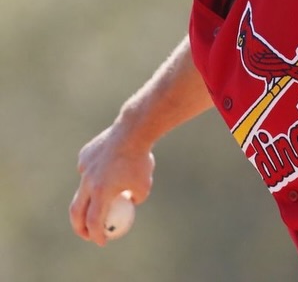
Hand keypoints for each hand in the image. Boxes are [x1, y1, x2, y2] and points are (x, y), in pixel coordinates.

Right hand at [69, 124, 154, 245]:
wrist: (133, 131)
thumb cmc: (141, 160)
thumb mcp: (144, 185)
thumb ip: (134, 198)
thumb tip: (128, 203)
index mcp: (101, 192)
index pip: (94, 222)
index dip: (96, 235)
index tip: (101, 241)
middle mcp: (88, 182)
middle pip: (77, 211)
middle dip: (79, 226)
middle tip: (86, 232)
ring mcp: (84, 168)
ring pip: (82, 187)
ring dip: (91, 195)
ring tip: (109, 187)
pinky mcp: (84, 155)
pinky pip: (88, 168)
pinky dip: (95, 172)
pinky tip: (109, 164)